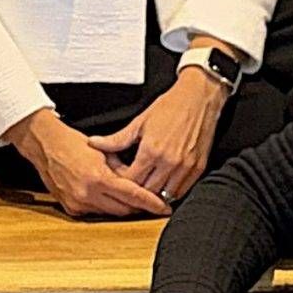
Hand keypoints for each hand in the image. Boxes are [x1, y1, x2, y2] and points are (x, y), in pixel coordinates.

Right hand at [6, 108, 171, 219]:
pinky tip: (108, 197)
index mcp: (98, 178)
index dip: (151, 202)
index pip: (132, 195)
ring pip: (110, 214)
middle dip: (138, 207)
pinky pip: (95, 213)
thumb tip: (140, 182)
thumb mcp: (103, 152)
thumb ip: (122, 170)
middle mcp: (87, 194)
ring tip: (129, 198)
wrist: (45, 145)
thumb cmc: (72, 143)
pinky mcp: (71, 208)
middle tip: (150, 202)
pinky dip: (105, 207)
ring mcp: (78, 203)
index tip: (163, 207)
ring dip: (122, 207)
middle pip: (124, 210)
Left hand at [90, 65, 224, 207]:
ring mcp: (185, 167)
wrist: (198, 98)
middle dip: (137, 190)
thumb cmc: (169, 107)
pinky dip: (172, 191)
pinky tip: (164, 184)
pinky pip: (182, 190)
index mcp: (150, 150)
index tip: (120, 178)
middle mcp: (168, 162)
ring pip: (165, 195)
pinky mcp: (198, 168)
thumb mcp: (139, 122)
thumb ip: (117, 139)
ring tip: (147, 186)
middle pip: (147, 191)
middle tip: (132, 185)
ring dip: (155, 194)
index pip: (131, 180)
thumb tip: (94, 143)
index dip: (123, 182)